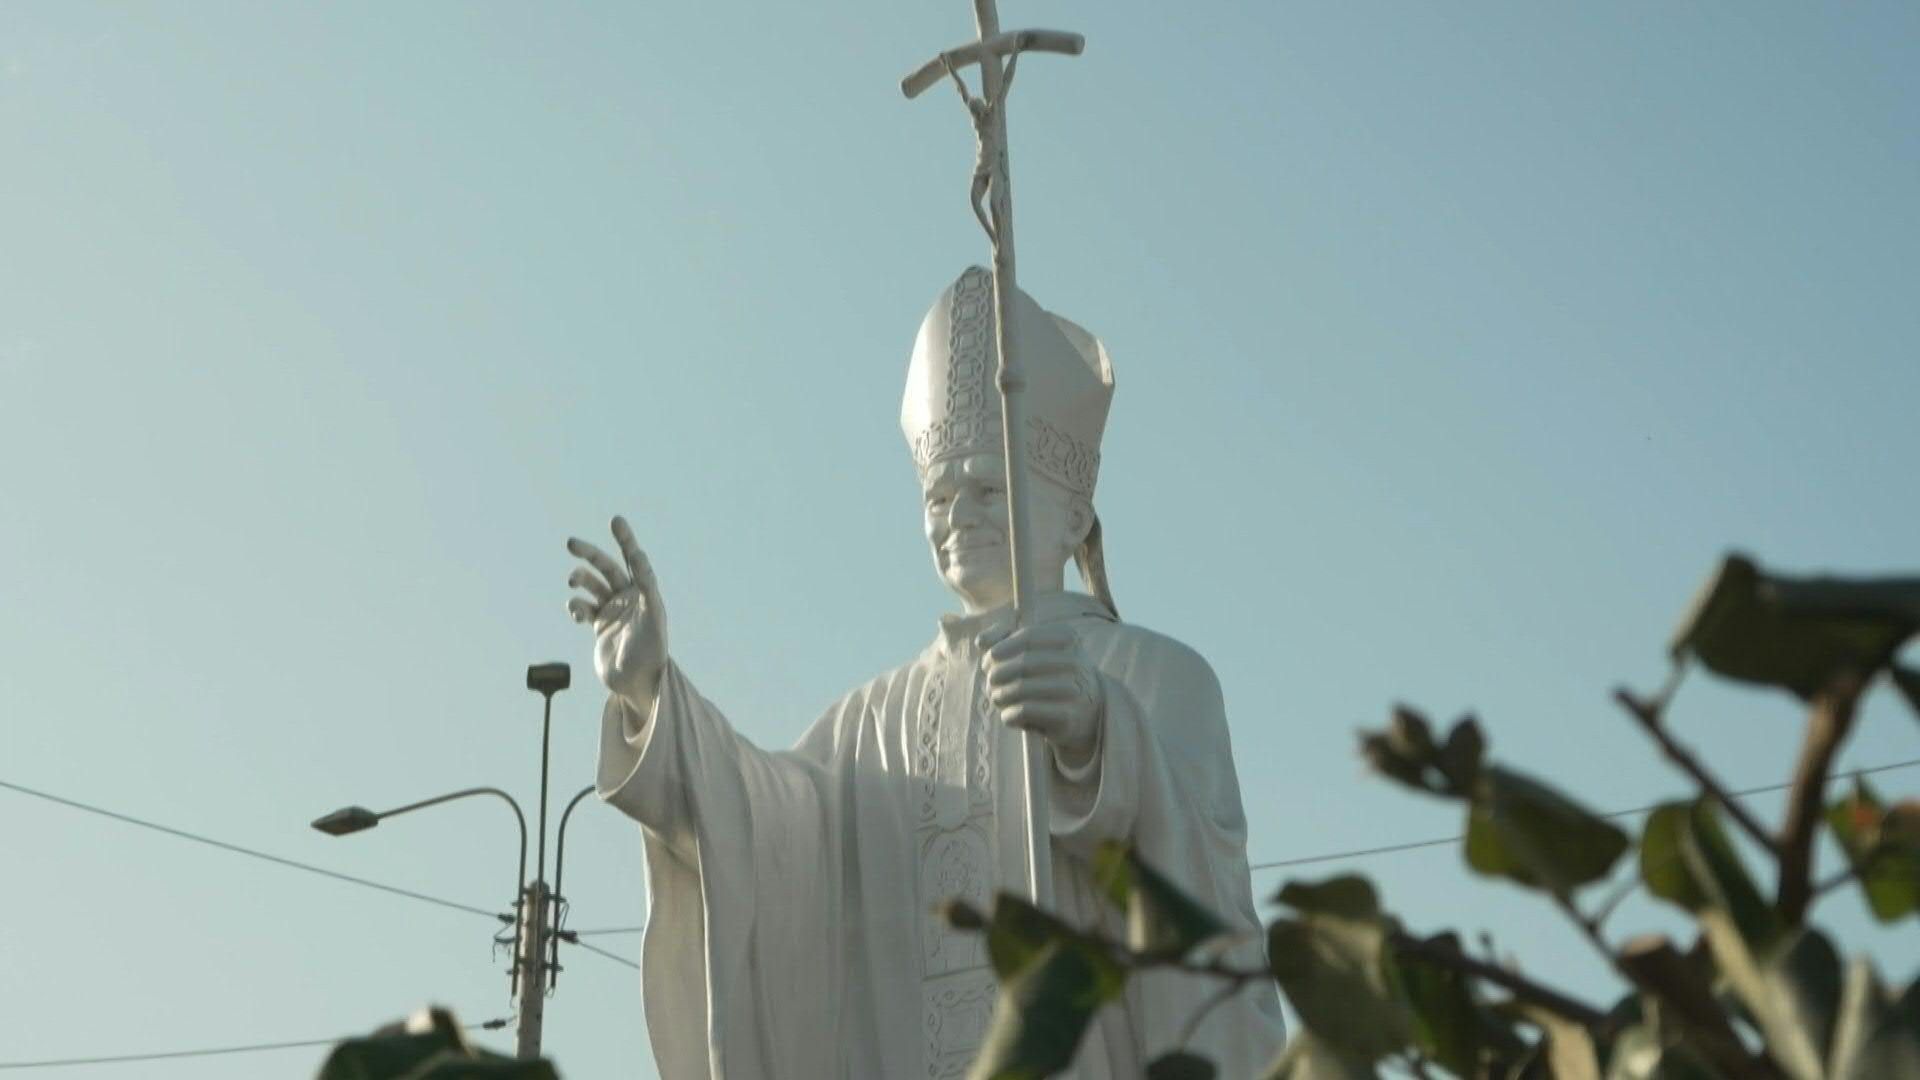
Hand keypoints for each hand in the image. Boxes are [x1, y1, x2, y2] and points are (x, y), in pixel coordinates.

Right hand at [566, 516, 667, 708]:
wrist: (637, 682)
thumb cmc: (652, 651)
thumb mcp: (654, 617)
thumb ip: (647, 587)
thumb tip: (639, 557)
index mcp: (644, 591)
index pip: (634, 559)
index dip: (625, 539)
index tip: (616, 520)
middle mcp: (628, 597)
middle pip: (606, 567)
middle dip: (589, 554)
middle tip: (571, 543)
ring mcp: (612, 610)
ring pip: (591, 585)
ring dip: (580, 579)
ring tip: (572, 581)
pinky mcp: (599, 625)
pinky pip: (582, 607)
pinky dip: (575, 605)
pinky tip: (576, 612)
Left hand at [980, 623, 1103, 766]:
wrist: (1086, 712)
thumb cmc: (1050, 675)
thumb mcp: (1033, 650)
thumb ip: (1005, 639)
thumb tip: (981, 641)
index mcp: (1068, 637)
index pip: (1028, 637)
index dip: (1002, 647)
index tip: (989, 659)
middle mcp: (1075, 661)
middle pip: (1023, 663)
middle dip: (997, 674)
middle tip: (991, 684)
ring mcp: (1074, 689)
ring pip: (1021, 688)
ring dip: (1000, 695)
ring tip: (998, 699)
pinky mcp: (1067, 716)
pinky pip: (1026, 711)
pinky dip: (1009, 714)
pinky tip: (1009, 715)